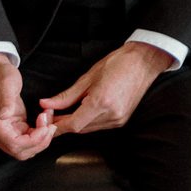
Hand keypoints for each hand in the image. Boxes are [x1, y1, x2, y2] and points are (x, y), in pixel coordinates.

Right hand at [0, 53, 55, 161]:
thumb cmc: (1, 76)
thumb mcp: (6, 84)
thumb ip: (6, 101)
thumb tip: (4, 116)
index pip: (15, 145)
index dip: (34, 140)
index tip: (46, 127)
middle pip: (21, 152)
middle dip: (40, 141)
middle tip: (51, 125)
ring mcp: (2, 133)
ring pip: (25, 149)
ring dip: (41, 138)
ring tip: (48, 119)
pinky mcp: (10, 129)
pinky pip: (26, 140)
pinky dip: (38, 134)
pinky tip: (44, 120)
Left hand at [40, 41, 172, 136]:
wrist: (144, 62)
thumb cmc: (118, 63)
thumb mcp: (88, 77)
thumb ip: (66, 95)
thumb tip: (46, 104)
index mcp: (101, 102)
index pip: (73, 124)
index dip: (57, 126)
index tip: (46, 121)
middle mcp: (111, 115)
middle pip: (80, 128)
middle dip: (64, 123)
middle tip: (52, 114)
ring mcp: (118, 119)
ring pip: (88, 129)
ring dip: (76, 123)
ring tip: (66, 111)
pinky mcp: (122, 120)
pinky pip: (99, 126)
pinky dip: (88, 121)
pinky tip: (83, 111)